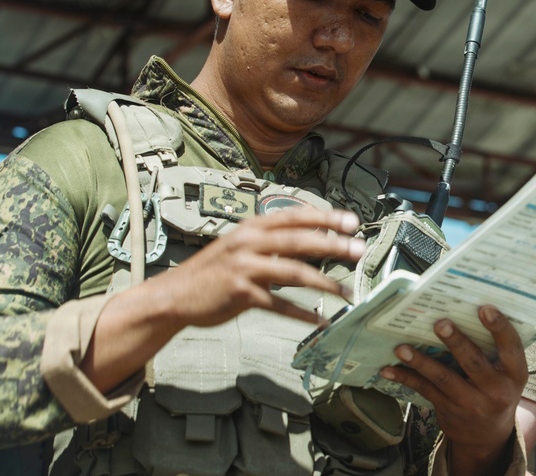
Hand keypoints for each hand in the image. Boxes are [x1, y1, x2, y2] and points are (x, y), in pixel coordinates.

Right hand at [84, 207, 363, 391]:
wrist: (175, 295)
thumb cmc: (215, 271)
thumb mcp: (241, 245)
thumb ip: (272, 241)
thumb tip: (313, 240)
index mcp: (252, 226)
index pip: (295, 215)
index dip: (326, 217)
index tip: (352, 221)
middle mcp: (249, 242)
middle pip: (300, 241)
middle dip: (334, 245)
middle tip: (360, 251)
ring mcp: (244, 267)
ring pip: (294, 272)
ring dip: (325, 283)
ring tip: (347, 292)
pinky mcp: (241, 294)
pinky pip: (279, 304)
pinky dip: (302, 313)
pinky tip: (320, 320)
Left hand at [379, 306, 527, 475]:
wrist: (488, 436)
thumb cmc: (498, 388)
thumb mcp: (509, 373)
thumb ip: (497, 349)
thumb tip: (468, 308)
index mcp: (514, 374)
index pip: (510, 348)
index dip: (499, 328)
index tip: (485, 309)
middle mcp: (495, 390)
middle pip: (474, 363)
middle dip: (456, 342)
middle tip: (440, 323)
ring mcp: (470, 403)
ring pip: (443, 379)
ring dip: (421, 362)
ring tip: (402, 348)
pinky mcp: (448, 409)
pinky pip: (425, 390)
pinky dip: (405, 377)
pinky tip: (388, 368)